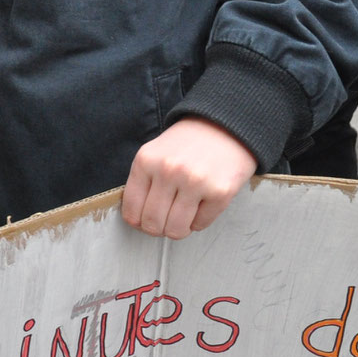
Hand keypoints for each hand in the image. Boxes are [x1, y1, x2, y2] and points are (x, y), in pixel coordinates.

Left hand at [121, 118, 257, 239]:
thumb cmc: (188, 144)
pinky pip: (200, 225)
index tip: (147, 220)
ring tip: (185, 215)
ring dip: (179, 229)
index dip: (139, 223)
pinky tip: (203, 204)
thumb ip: (143, 183)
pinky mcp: (220, 192)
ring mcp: (195, 182)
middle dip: (159, 229)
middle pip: (152, 225)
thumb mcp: (155, 153)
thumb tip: (137, 222)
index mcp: (146, 161)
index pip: (131, 212)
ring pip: (176, 230)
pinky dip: (200, 221)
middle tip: (168, 219)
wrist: (226, 126)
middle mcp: (169, 171)